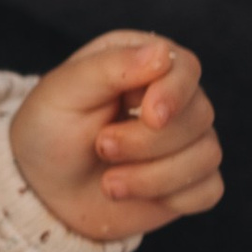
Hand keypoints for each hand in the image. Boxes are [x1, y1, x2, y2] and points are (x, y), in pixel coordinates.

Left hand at [9, 30, 222, 243]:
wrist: (42, 188)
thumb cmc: (49, 130)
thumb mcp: (65, 91)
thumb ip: (110, 66)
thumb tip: (163, 53)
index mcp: (142, 61)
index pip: (185, 68)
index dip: (174, 94)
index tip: (149, 116)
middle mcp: (171, 97)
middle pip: (199, 115)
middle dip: (147, 142)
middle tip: (102, 147)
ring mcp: (185, 140)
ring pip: (207, 155)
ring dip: (154, 176)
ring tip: (109, 182)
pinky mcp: (190, 180)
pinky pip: (210, 190)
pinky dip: (173, 198)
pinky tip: (135, 196)